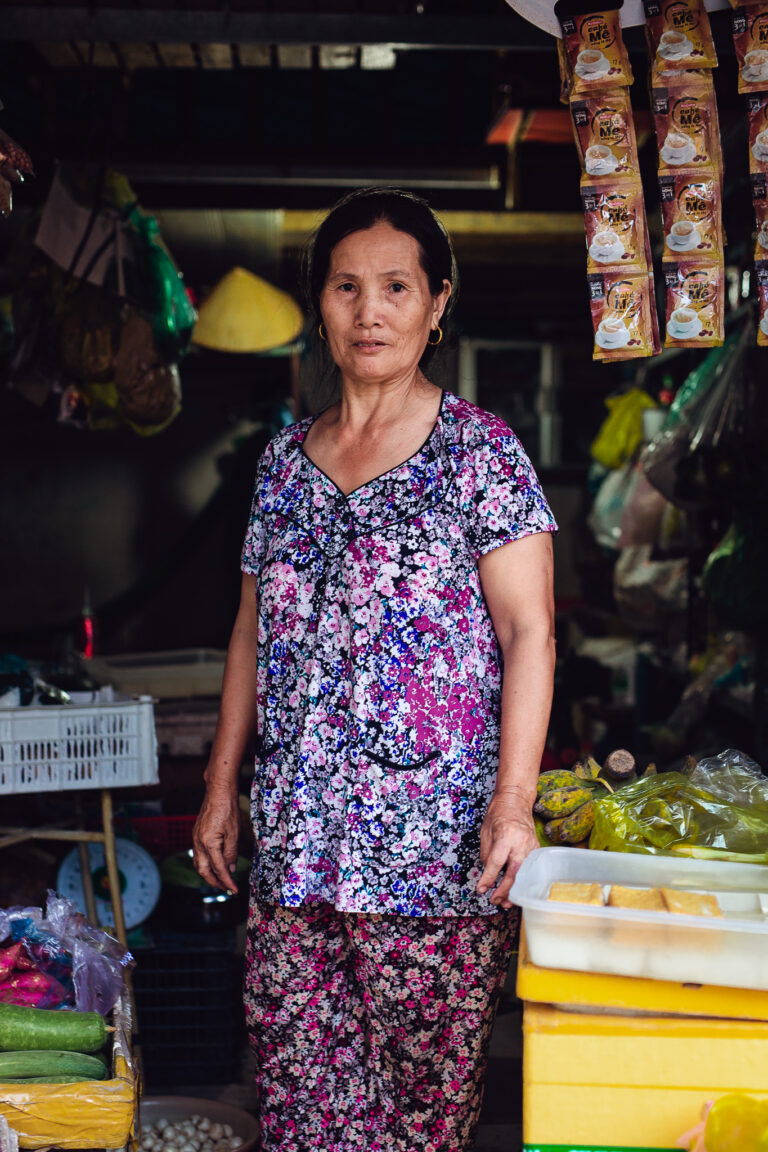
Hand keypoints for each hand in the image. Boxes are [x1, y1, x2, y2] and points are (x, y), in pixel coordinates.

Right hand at [192, 783, 240, 893]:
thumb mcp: (234, 833)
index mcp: (209, 844)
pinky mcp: (196, 834)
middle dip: (214, 882)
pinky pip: (198, 854)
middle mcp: (198, 843)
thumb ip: (231, 853)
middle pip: (203, 871)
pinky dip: (205, 863)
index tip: (234, 889)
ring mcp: (195, 838)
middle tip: (226, 888)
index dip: (226, 881)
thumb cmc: (228, 809)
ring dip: (208, 874)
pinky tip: (214, 864)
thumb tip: (230, 869)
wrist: (218, 792)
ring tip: (220, 879)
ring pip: (198, 864)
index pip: (218, 869)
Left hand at [476, 789, 538, 908]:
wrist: (516, 801)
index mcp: (506, 835)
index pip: (496, 862)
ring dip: (517, 890)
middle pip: (515, 872)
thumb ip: (487, 854)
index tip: (482, 889)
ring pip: (526, 874)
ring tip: (507, 902)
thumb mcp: (485, 832)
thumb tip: (488, 873)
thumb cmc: (499, 814)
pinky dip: (525, 882)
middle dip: (505, 890)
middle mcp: (521, 842)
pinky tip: (519, 890)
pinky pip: (532, 870)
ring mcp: (532, 846)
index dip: (488, 878)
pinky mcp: (537, 849)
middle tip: (495, 900)